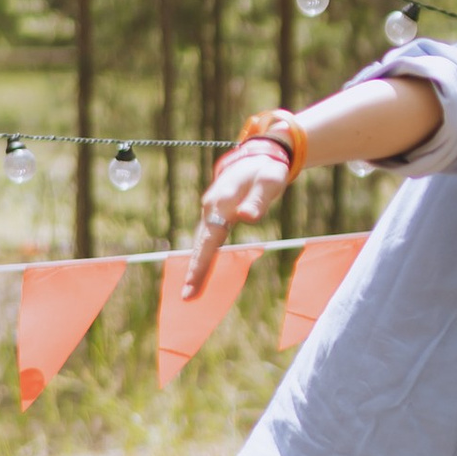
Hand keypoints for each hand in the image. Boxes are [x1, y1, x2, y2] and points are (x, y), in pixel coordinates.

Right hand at [187, 137, 295, 294]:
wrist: (257, 158)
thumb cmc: (265, 171)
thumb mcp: (269, 182)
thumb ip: (258, 201)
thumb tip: (247, 218)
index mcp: (222, 202)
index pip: (210, 238)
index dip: (202, 261)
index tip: (193, 282)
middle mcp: (211, 208)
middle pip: (200, 244)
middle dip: (194, 270)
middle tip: (187, 297)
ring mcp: (210, 212)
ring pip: (200, 243)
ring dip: (196, 267)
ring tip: (190, 292)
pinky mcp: (215, 216)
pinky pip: (206, 240)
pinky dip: (201, 257)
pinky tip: (198, 275)